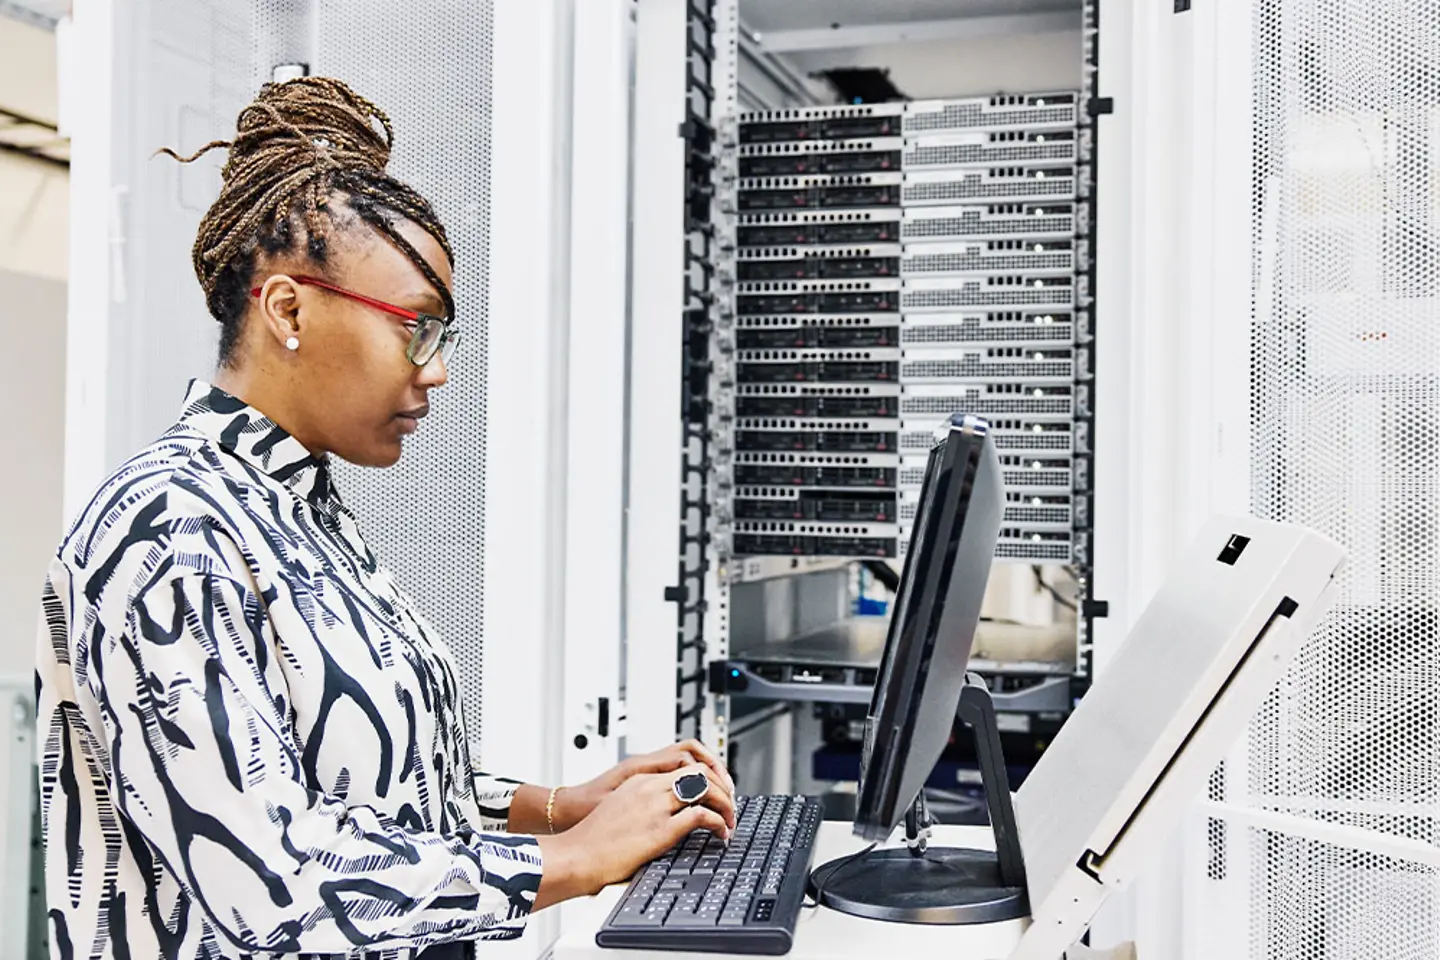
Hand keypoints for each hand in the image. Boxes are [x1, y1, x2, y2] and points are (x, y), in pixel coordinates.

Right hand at [535, 764, 736, 908]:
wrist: (574, 856)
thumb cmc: (590, 841)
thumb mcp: (617, 810)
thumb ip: (639, 805)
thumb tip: (658, 817)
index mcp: (639, 781)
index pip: (684, 765)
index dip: (707, 777)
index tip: (716, 793)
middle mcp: (649, 787)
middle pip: (700, 771)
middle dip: (722, 787)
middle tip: (729, 806)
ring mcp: (656, 806)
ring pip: (706, 788)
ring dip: (725, 803)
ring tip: (730, 820)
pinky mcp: (660, 829)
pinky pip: (702, 816)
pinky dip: (719, 823)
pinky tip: (721, 834)